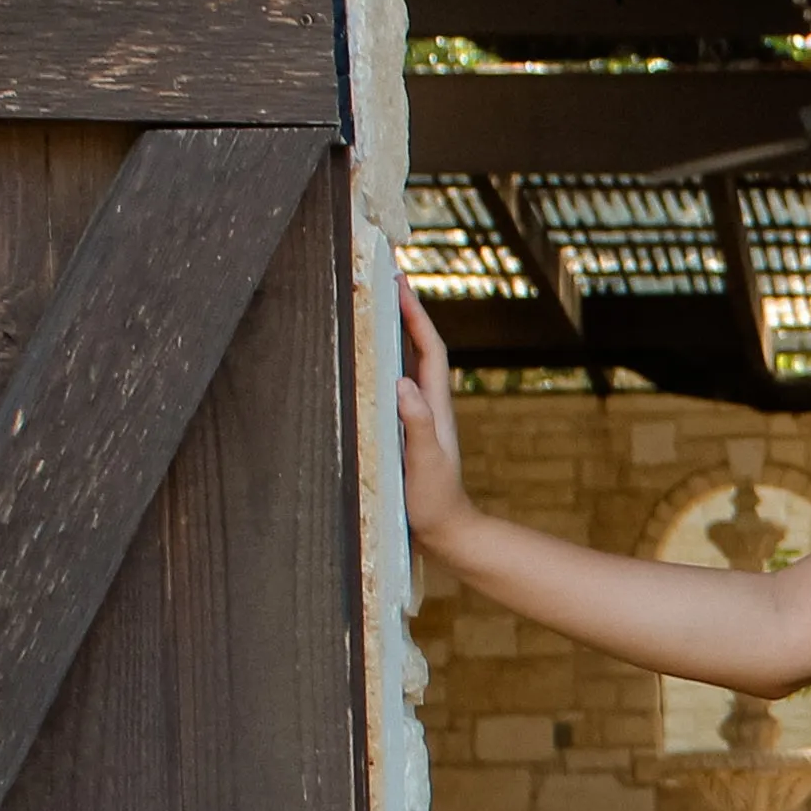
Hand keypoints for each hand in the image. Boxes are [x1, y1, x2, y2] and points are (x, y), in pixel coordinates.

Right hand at [393, 274, 472, 547]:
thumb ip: (417, 426)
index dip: (415, 314)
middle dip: (404, 311)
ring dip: (393, 332)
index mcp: (434, 407)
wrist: (447, 534)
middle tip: (385, 277)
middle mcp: (428, 406)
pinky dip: (382, 361)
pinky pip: (393, 384)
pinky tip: (364, 358)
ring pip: (406, 363)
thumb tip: (403, 384)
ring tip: (372, 303)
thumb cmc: (434, 503)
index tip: (399, 281)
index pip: (428, 349)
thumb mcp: (425, 464)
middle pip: (418, 346)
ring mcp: (417, 417)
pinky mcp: (406, 430)